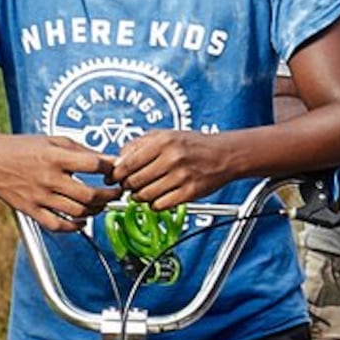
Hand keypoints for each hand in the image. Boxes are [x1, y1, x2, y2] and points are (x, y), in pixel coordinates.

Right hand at [0, 132, 113, 232]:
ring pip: (77, 211)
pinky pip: (57, 225)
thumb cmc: (22, 148)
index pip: (92, 165)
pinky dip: (74, 226)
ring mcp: (39, 196)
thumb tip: (109, 160)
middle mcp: (48, 178)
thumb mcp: (53, 140)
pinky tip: (82, 221)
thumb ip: (82, 150)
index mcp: (54, 157)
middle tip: (116, 192)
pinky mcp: (30, 210)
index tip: (114, 170)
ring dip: (96, 210)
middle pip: (89, 195)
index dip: (109, 168)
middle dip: (110, 195)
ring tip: (100, 204)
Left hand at [104, 127, 239, 210]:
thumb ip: (138, 144)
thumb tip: (117, 161)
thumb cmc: (194, 145)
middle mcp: (172, 158)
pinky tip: (157, 198)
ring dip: (139, 197)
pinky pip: (161, 205)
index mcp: (162, 142)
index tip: (113, 178)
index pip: (126, 164)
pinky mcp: (190, 193)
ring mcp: (182, 177)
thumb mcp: (164, 135)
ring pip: (145, 195)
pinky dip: (154, 205)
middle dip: (127, 186)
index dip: (115, 174)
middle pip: (133, 181)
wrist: (225, 154)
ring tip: (142, 192)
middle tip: (129, 185)